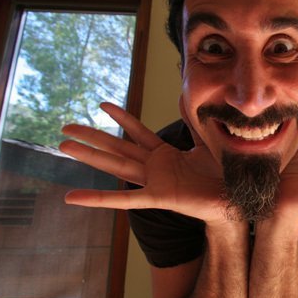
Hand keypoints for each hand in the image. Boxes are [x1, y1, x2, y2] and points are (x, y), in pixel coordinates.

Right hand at [59, 103, 227, 223]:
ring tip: (64, 146)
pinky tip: (73, 197)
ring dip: (89, 156)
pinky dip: (97, 198)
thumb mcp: (207, 143)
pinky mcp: (157, 197)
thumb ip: (194, 123)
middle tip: (66, 127)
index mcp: (166, 154)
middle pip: (117, 148)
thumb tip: (186, 98)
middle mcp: (155, 167)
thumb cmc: (222, 174)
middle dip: (92, 137)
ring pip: (115, 165)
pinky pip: (123, 199)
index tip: (102, 104)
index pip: (138, 132)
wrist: (234, 198)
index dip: (121, 119)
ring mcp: (153, 182)